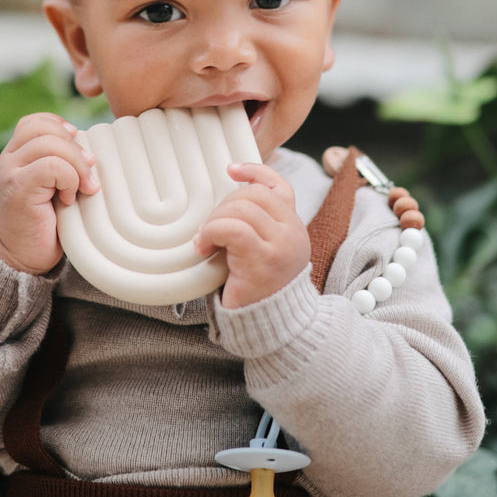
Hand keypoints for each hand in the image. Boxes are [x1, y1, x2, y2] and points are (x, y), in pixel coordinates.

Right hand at [0, 113, 98, 273]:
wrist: (21, 260)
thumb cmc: (44, 227)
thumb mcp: (55, 189)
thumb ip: (64, 166)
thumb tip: (92, 153)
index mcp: (16, 156)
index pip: (36, 122)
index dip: (62, 129)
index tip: (79, 154)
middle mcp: (8, 160)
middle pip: (46, 129)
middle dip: (76, 149)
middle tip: (88, 177)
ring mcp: (9, 172)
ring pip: (51, 144)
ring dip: (76, 166)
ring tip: (80, 190)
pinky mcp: (17, 189)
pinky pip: (51, 166)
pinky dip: (69, 179)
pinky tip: (68, 199)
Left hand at [194, 162, 309, 308]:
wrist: (271, 327)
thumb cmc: (258, 289)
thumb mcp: (262, 249)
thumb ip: (255, 225)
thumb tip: (228, 197)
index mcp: (293, 226)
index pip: (278, 186)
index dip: (254, 171)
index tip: (230, 170)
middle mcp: (293, 232)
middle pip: (253, 194)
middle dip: (223, 205)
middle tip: (210, 228)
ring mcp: (281, 245)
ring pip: (240, 208)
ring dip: (214, 221)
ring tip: (205, 241)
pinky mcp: (263, 259)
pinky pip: (232, 229)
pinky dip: (211, 232)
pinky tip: (203, 247)